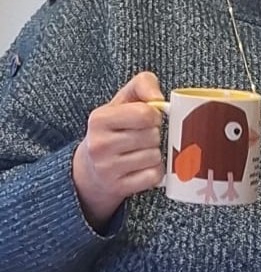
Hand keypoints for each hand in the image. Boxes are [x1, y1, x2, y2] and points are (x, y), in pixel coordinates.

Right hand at [72, 71, 166, 229]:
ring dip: (154, 154)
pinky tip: (141, 167)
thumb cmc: (113, 129)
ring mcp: (107, 169)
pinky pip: (154, 176)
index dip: (154, 115)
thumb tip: (159, 98)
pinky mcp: (118, 187)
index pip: (146, 114)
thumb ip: (143, 84)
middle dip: (154, 135)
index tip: (148, 118)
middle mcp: (99, 144)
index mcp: (99, 119)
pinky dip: (154, 171)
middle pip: (153, 136)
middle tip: (141, 137)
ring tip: (139, 152)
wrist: (89, 169)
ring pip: (155, 156)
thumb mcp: (122, 100)